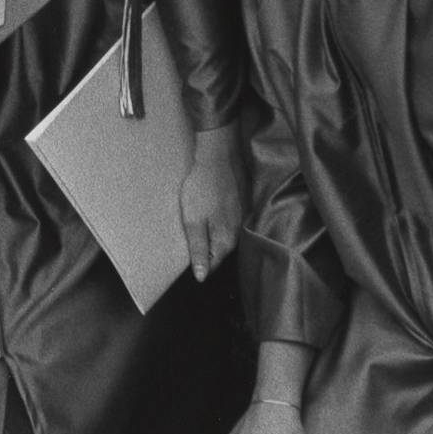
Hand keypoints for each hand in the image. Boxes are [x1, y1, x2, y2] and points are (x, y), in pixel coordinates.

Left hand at [180, 122, 242, 281]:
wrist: (218, 156)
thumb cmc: (202, 188)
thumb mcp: (193, 221)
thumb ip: (198, 250)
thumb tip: (201, 277)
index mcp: (226, 241)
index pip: (212, 265)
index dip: (199, 262)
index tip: (189, 251)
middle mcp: (238, 234)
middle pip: (219, 251)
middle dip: (206, 248)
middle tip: (192, 231)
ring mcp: (243, 219)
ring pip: (226, 236)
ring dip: (213, 233)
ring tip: (201, 218)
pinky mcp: (243, 207)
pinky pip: (230, 222)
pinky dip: (221, 220)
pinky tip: (212, 208)